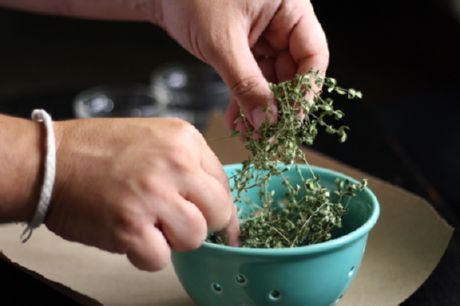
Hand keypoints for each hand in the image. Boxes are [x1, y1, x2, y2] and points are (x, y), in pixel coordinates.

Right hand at [47, 118, 238, 270]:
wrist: (51, 160)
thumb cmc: (101, 150)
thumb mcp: (156, 138)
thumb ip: (190, 165)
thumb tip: (216, 204)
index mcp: (184, 139)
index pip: (224, 184)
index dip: (217, 207)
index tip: (211, 219)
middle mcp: (174, 163)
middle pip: (218, 213)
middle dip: (200, 224)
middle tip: (174, 220)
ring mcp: (152, 194)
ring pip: (195, 238)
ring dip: (173, 240)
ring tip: (148, 225)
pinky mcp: (129, 226)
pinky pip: (160, 259)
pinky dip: (145, 255)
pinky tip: (130, 235)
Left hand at [154, 0, 328, 129]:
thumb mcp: (222, 43)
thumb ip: (246, 83)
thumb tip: (267, 121)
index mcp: (290, 8)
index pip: (313, 55)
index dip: (306, 91)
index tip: (291, 120)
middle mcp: (281, 21)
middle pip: (293, 71)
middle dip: (278, 105)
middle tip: (267, 133)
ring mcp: (264, 35)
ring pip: (272, 79)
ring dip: (260, 107)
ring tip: (248, 131)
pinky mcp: (246, 46)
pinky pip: (252, 77)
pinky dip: (244, 97)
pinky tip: (237, 118)